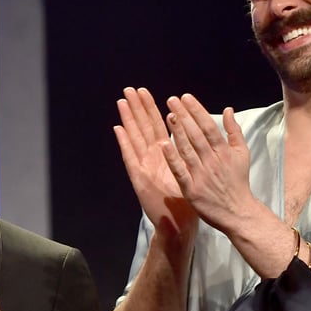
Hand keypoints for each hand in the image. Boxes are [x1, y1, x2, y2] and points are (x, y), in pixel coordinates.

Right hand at [114, 87, 197, 234]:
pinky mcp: (139, 178)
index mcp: (165, 153)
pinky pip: (130, 157)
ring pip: (135, 137)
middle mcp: (152, 157)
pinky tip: (118, 128)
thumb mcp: (189, 169)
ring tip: (122, 102)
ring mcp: (144, 166)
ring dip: (128, 119)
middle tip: (130, 89)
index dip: (150, 107)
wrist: (179, 221)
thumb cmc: (185, 197)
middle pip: (143, 126)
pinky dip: (124, 143)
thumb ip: (186, 150)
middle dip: (137, 107)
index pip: (156, 124)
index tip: (145, 91)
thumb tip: (192, 130)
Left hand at [162, 93, 253, 233]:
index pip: (208, 126)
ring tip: (168, 114)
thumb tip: (228, 109)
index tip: (185, 97)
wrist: (237, 212)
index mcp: (224, 151)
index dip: (196, 110)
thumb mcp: (242, 154)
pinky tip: (163, 145)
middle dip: (184, 115)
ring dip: (177, 131)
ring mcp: (201, 175)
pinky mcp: (192, 189)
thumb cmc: (238, 182)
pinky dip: (172, 158)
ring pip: (187, 149)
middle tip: (171, 99)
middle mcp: (212, 161)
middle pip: (196, 134)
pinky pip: (180, 171)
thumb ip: (234, 131)